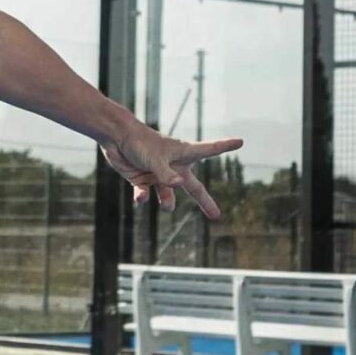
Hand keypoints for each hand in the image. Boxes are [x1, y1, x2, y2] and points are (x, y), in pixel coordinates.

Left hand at [101, 119, 242, 218]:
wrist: (115, 138)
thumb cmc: (140, 143)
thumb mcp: (156, 159)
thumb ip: (167, 174)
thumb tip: (180, 185)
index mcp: (182, 154)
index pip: (209, 150)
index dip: (224, 146)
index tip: (240, 141)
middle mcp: (173, 166)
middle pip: (193, 187)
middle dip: (205, 202)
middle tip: (216, 216)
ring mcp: (158, 174)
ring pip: (168, 195)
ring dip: (168, 203)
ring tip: (167, 207)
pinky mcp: (142, 180)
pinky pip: (146, 195)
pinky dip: (143, 198)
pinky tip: (141, 198)